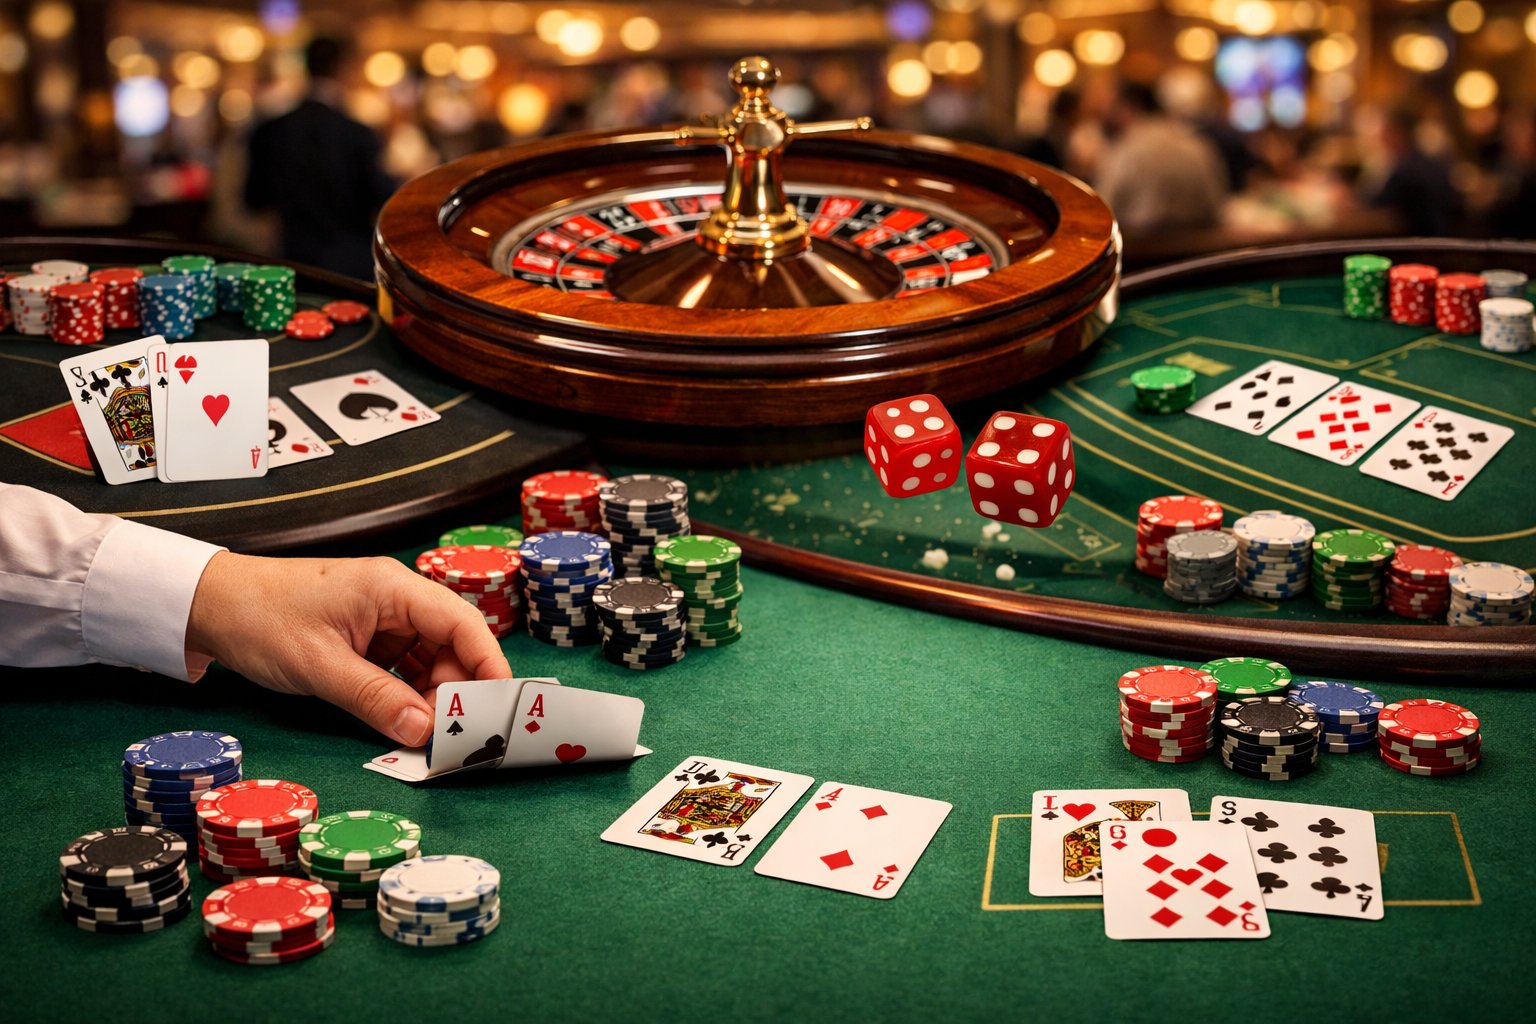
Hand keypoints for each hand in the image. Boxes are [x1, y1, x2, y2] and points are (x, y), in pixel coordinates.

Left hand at [185, 552, 510, 744]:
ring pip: (431, 660)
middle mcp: (396, 600)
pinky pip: (404, 669)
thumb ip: (376, 699)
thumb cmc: (261, 619)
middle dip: (458, 691)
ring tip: (429, 736)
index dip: (488, 664)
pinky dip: (408, 697)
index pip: (462, 622)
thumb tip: (424, 732)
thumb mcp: (321, 666)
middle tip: (454, 735)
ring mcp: (383, 620)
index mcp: (393, 589)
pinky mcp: (368, 638)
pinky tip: (404, 723)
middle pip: (452, 645)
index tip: (500, 706)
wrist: (209, 605)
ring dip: (432, 698)